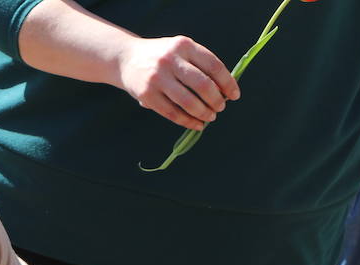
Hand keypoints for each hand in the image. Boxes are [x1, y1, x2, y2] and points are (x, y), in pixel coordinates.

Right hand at [115, 35, 239, 130]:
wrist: (125, 58)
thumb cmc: (161, 56)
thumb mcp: (180, 50)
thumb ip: (199, 64)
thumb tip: (224, 90)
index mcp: (184, 45)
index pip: (213, 66)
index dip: (227, 82)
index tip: (234, 95)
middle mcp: (170, 60)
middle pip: (202, 85)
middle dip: (216, 100)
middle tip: (221, 107)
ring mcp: (157, 78)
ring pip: (188, 101)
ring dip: (203, 112)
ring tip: (210, 117)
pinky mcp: (146, 95)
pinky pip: (172, 112)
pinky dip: (187, 121)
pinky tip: (196, 124)